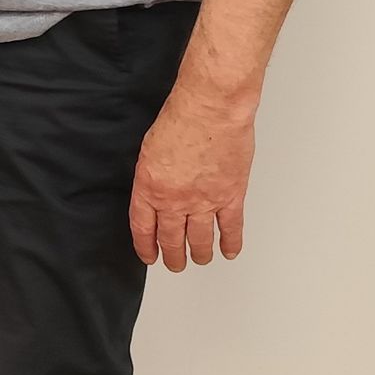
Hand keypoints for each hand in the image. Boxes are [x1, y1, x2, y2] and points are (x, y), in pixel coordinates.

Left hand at [129, 93, 255, 270]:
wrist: (210, 110)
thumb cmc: (180, 120)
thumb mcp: (148, 150)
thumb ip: (151, 175)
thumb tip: (155, 190)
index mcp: (149, 188)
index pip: (143, 227)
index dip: (146, 246)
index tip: (149, 255)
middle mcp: (174, 200)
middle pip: (171, 238)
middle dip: (173, 255)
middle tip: (174, 264)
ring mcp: (204, 200)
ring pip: (200, 238)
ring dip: (199, 253)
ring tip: (199, 260)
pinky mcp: (230, 195)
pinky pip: (231, 226)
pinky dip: (231, 242)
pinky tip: (229, 251)